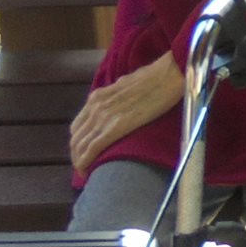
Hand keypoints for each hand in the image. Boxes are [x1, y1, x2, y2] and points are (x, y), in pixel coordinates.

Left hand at [69, 53, 181, 172]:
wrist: (169, 74)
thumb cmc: (156, 76)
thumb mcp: (128, 83)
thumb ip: (118, 94)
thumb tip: (120, 101)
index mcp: (98, 96)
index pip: (78, 126)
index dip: (79, 141)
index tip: (86, 152)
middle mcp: (95, 107)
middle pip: (76, 138)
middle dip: (77, 155)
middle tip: (87, 166)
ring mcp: (103, 117)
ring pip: (79, 146)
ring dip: (79, 161)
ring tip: (87, 172)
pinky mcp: (114, 128)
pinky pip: (91, 150)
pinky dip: (85, 163)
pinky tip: (87, 172)